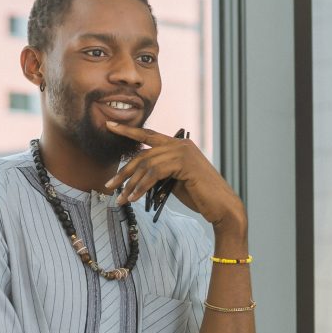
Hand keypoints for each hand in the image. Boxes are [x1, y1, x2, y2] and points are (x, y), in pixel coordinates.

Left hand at [103, 122, 244, 230]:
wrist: (222, 206)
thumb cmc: (200, 195)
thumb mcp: (174, 180)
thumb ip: (160, 172)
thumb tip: (139, 175)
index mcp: (178, 144)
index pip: (149, 135)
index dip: (129, 130)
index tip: (110, 126)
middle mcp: (181, 144)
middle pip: (143, 154)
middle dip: (124, 171)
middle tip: (109, 185)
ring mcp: (183, 152)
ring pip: (147, 165)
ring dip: (131, 184)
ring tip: (121, 199)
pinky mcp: (185, 163)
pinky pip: (155, 173)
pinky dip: (142, 186)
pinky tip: (134, 198)